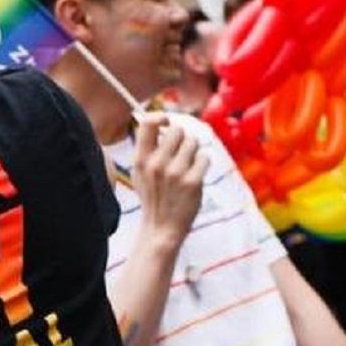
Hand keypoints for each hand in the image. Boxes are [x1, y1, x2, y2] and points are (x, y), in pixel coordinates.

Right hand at [131, 114, 208, 249]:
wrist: (162, 228)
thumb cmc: (153, 197)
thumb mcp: (140, 173)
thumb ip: (147, 148)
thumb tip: (163, 122)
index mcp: (140, 160)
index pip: (148, 123)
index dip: (161, 117)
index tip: (167, 123)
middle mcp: (157, 164)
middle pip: (177, 131)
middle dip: (183, 139)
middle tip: (181, 153)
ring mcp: (175, 173)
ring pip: (193, 142)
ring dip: (194, 152)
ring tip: (188, 166)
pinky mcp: (193, 182)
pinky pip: (204, 157)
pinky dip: (203, 163)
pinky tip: (196, 175)